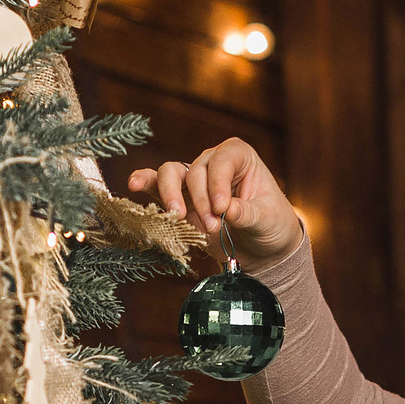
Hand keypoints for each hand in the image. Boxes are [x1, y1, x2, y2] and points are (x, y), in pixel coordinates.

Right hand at [125, 138, 301, 263]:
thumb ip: (247, 213)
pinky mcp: (180, 198)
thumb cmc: (270, 224)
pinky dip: (145, 182)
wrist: (262, 247)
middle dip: (200, 200)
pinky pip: (157, 185)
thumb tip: (226, 210)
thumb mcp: (267, 219)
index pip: (221, 160)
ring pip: (171, 173)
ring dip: (172, 195)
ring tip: (177, 215)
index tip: (222, 209)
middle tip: (212, 227)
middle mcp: (212, 161)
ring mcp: (193, 179)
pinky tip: (134, 185)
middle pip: (194, 171)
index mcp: (238, 156)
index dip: (217, 183)